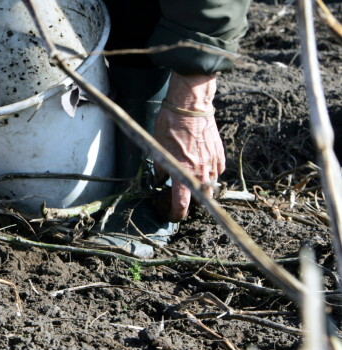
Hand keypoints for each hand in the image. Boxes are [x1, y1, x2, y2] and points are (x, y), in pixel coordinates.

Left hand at [153, 72, 224, 221]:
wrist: (191, 107)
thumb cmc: (171, 126)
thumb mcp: (158, 150)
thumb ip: (160, 170)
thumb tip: (159, 181)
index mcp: (182, 174)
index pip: (181, 205)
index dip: (175, 214)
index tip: (171, 214)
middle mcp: (199, 173)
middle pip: (199, 200)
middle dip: (190, 202)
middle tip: (180, 196)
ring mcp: (212, 164)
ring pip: (210, 187)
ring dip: (201, 188)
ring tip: (191, 182)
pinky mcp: (219, 154)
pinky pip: (217, 172)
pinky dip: (209, 174)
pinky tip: (201, 168)